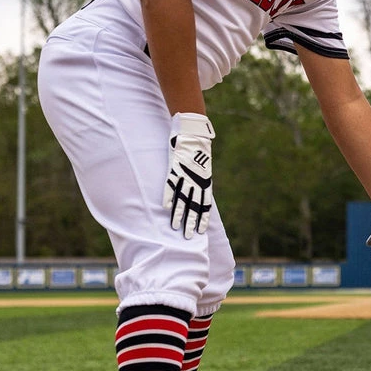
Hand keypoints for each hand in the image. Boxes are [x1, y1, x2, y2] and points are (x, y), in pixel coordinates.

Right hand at [163, 112, 213, 239]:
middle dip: (192, 222)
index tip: (201, 231)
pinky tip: (165, 209)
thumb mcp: (203, 167)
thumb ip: (200, 179)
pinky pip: (170, 186)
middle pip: (194, 206)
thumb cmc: (198, 149)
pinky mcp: (174, 169)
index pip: (205, 205)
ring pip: (182, 199)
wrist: (194, 133)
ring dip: (179, 215)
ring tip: (175, 227)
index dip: (203, 218)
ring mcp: (185, 176)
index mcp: (205, 182)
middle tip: (190, 237)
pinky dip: (168, 197)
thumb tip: (198, 189)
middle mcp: (196, 181)